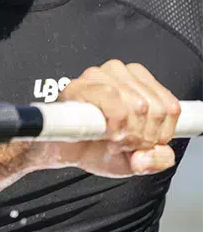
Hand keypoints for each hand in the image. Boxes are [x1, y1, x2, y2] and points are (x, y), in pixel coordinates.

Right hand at [55, 60, 180, 176]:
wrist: (60, 150)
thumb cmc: (94, 147)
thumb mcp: (136, 159)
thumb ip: (157, 159)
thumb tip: (156, 153)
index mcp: (137, 81)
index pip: (170, 106)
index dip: (160, 134)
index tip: (143, 144)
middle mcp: (119, 72)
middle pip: (155, 108)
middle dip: (142, 136)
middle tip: (123, 144)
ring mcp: (97, 75)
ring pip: (137, 104)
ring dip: (128, 133)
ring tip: (113, 140)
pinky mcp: (79, 85)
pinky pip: (113, 99)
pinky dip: (114, 124)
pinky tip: (105, 133)